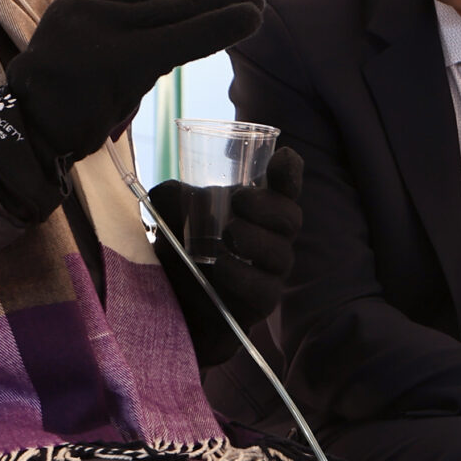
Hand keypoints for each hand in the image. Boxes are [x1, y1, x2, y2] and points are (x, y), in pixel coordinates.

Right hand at [4, 0, 263, 161]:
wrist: (26, 137)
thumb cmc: (61, 109)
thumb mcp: (89, 61)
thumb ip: (123, 39)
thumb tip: (179, 27)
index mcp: (78, 4)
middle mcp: (88, 7)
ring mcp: (101, 30)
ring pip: (173, 9)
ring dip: (222, 4)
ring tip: (256, 5)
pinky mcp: (120, 59)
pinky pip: (179, 38)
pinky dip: (219, 27)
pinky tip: (249, 20)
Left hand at [153, 147, 304, 363]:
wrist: (173, 304)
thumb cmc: (180, 250)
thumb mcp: (169, 217)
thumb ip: (173, 197)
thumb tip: (178, 191)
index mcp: (258, 211)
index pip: (285, 189)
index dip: (290, 172)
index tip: (282, 156)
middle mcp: (272, 239)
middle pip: (290, 219)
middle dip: (269, 206)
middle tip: (238, 200)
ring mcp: (269, 273)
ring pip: (281, 254)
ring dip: (256, 240)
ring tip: (229, 234)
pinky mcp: (259, 303)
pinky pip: (264, 290)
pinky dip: (243, 276)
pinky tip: (221, 267)